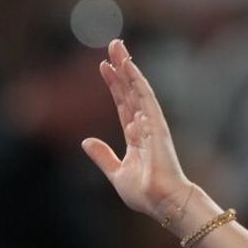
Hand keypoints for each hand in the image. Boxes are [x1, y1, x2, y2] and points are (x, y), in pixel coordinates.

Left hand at [81, 39, 193, 226]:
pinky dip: (137, 81)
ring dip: (128, 67)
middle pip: (130, 90)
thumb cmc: (144, 193)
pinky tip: (129, 66)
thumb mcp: (116, 172)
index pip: (122, 104)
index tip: (103, 67)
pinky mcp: (157, 125)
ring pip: (138, 89)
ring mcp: (151, 124)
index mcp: (135, 137)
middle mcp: (144, 125)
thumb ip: (102, 156)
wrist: (161, 202)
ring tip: (118, 47)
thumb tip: (86, 142)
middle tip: (113, 45)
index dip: (114, 85)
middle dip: (121, 68)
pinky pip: (146, 98)